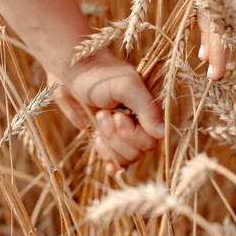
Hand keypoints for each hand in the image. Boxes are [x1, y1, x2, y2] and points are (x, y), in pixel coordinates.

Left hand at [47, 50, 162, 173]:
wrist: (73, 74)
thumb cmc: (100, 76)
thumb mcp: (126, 86)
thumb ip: (147, 108)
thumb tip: (162, 133)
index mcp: (151, 109)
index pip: (152, 139)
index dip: (133, 133)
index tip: (117, 115)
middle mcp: (142, 123)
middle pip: (140, 150)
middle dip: (117, 135)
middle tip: (103, 114)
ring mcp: (126, 133)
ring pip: (127, 157)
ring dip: (108, 141)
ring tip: (98, 118)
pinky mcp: (110, 140)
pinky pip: (116, 161)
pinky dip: (107, 156)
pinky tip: (98, 142)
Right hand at [199, 0, 235, 79]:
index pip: (224, 22)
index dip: (220, 50)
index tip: (218, 73)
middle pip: (211, 19)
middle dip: (215, 46)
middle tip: (222, 71)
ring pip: (209, 11)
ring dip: (219, 34)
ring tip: (235, 51)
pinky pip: (215, 1)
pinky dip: (221, 20)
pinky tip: (235, 34)